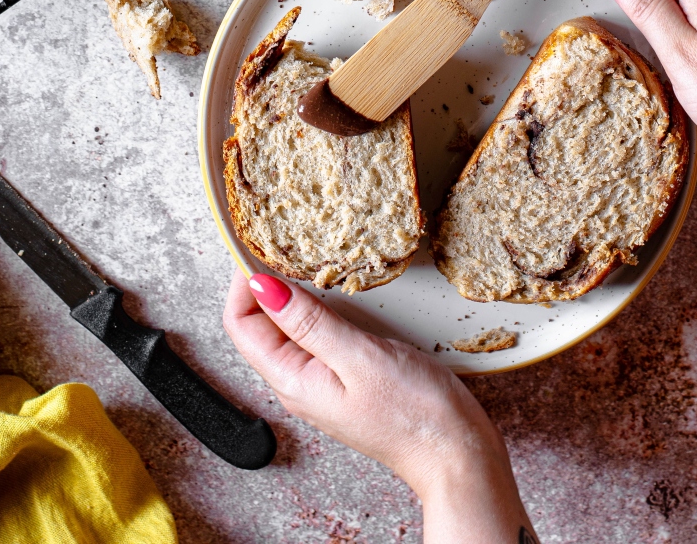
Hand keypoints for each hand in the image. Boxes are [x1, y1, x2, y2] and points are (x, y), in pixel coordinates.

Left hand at [223, 271, 536, 543]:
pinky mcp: (344, 378)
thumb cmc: (415, 413)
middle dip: (262, 281)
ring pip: (286, 329)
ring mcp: (321, 382)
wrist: (455, 456)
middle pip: (258, 326)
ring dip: (289, 292)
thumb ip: (309, 322)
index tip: (259, 244)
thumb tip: (262, 286)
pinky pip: (313, 336)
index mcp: (293, 381)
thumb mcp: (359, 357)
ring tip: (304, 256)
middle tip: (281, 240)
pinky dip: (314, 306)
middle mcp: (299, 384)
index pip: (240, 325)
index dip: (242, 281)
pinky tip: (334, 289)